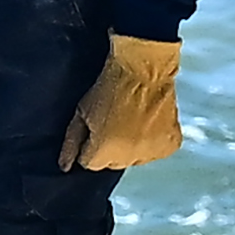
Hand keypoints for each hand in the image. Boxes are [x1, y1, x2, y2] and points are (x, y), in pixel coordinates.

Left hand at [61, 33, 182, 170]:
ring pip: (135, 159)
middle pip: (112, 163)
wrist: (143, 68)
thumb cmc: (109, 87)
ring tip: (132, 120)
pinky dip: (153, 140)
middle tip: (114, 121)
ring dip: (132, 146)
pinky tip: (148, 122)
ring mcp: (151, 153)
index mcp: (103, 152)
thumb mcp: (82, 113)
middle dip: (110, 148)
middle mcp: (128, 158)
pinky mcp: (170, 144)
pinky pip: (156, 151)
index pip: (89, 163)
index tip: (96, 126)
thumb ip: (71, 143)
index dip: (90, 144)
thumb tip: (65, 167)